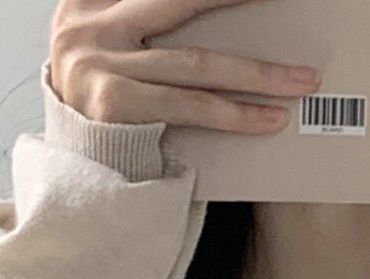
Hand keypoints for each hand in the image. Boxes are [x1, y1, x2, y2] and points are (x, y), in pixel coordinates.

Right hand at [49, 0, 320, 133]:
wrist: (68, 170)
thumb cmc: (99, 105)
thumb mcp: (110, 46)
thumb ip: (141, 20)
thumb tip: (204, 13)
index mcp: (88, 1)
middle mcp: (89, 25)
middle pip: (180, 3)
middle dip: (235, 2)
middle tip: (283, 0)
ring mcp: (99, 64)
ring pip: (195, 63)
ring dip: (257, 73)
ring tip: (301, 80)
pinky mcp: (113, 105)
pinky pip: (188, 106)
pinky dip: (234, 113)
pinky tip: (269, 117)